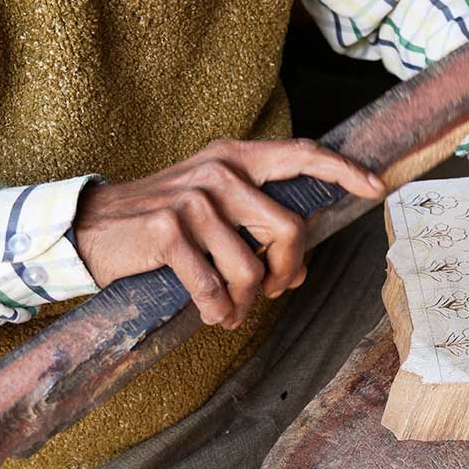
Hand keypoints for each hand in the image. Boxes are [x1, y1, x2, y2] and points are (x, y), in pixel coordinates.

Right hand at [74, 139, 384, 328]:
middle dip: (288, 270)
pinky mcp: (168, 229)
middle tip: (275, 291)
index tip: (376, 188)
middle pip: (288, 227)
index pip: (301, 155)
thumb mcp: (215, 205)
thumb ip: (257, 220)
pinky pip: (213, 285)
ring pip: (251, 266)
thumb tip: (299, 265)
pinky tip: (212, 314)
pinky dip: (216, 309)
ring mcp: (194, 198)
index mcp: (236, 157)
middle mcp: (220, 170)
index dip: (343, 171)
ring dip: (246, 301)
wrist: (91, 226)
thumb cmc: (165, 221)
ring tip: (232, 311)